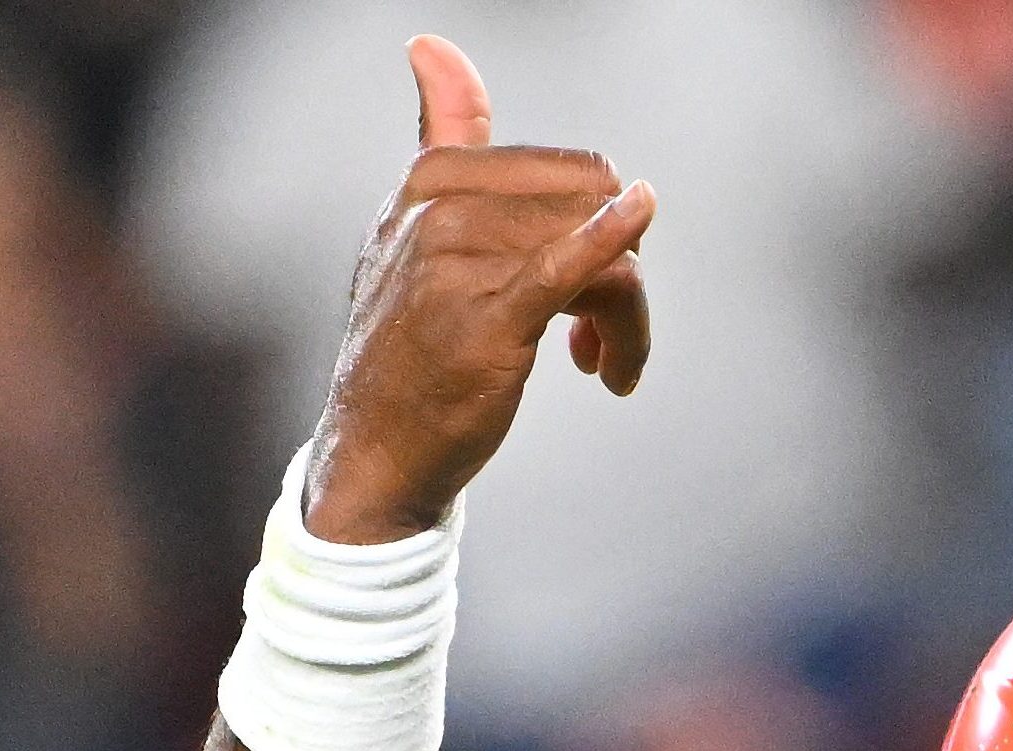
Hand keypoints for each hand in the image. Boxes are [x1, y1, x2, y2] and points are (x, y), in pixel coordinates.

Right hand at [305, 36, 655, 542]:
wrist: (377, 446)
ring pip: (605, 261)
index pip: (571, 173)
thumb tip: (430, 43)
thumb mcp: (416, 226)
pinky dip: (610, 244)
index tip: (592, 277)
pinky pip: (571, 267)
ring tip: (601, 362)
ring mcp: (462, 264)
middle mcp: (443, 210)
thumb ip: (443, 134)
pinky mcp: (488, 322)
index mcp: (434, 180)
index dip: (605, 224)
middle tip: (602, 334)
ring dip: (625, 323)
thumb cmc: (412, 341)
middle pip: (598, 211)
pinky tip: (635, 227)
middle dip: (622, 273)